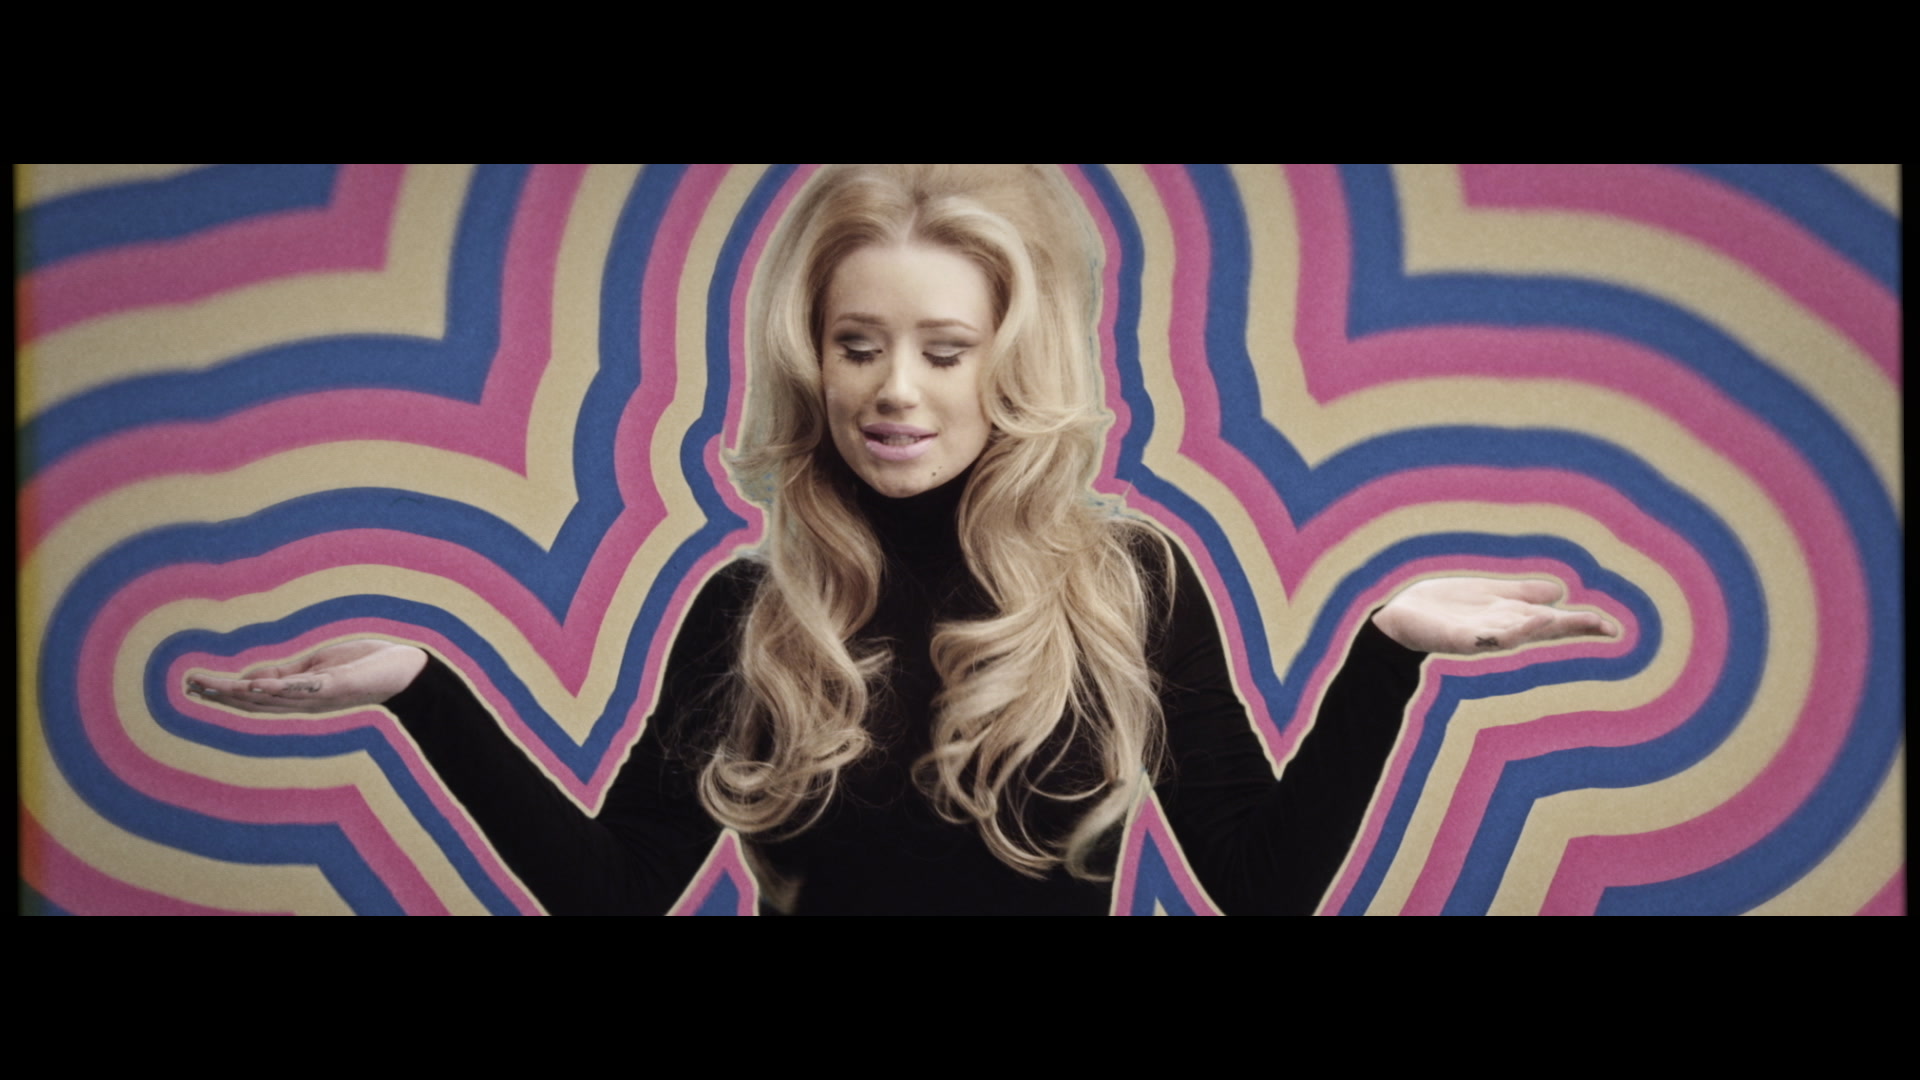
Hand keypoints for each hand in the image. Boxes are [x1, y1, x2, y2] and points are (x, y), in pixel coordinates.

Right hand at [185, 640, 429, 713]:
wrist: (405, 668)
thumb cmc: (364, 664)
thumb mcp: (319, 666)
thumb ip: (288, 674)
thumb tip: (252, 678)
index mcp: (299, 696)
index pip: (253, 698)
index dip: (223, 693)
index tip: (193, 685)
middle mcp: (305, 702)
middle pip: (255, 702)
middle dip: (222, 695)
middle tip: (190, 687)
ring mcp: (320, 696)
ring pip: (273, 698)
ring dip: (241, 692)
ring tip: (211, 686)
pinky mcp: (337, 685)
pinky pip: (304, 688)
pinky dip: (279, 688)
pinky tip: (257, 685)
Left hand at [1371, 578, 1618, 654]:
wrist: (1406, 616)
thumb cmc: (1448, 606)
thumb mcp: (1492, 595)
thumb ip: (1523, 594)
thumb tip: (1560, 592)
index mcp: (1513, 617)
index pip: (1555, 619)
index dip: (1583, 623)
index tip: (1614, 628)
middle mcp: (1504, 629)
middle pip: (1544, 628)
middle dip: (1573, 627)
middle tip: (1607, 628)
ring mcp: (1483, 636)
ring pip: (1520, 633)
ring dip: (1544, 626)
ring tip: (1568, 618)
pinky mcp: (1461, 639)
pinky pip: (1490, 637)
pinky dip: (1511, 630)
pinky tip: (1528, 620)